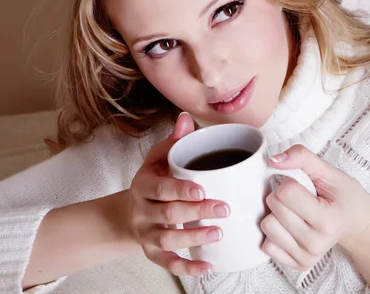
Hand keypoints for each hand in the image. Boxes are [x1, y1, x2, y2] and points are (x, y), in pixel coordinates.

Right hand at [125, 113, 230, 275]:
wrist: (129, 212)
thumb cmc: (153, 181)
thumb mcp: (158, 159)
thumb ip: (174, 142)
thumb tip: (186, 119)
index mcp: (142, 185)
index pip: (160, 188)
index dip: (180, 191)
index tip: (202, 190)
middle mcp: (141, 211)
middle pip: (167, 214)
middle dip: (196, 213)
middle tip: (223, 209)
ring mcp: (145, 234)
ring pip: (166, 240)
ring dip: (193, 238)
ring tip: (218, 232)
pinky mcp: (151, 253)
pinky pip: (167, 264)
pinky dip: (187, 268)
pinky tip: (208, 267)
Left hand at [260, 145, 369, 270]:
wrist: (356, 222)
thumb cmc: (343, 195)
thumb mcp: (329, 171)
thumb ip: (302, 158)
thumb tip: (273, 160)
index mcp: (327, 220)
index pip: (285, 192)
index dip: (291, 182)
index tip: (305, 187)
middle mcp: (316, 243)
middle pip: (274, 208)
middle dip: (282, 196)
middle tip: (301, 199)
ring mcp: (307, 257)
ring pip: (267, 227)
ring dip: (276, 214)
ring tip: (296, 212)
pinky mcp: (298, 265)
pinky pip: (267, 245)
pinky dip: (276, 232)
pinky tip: (292, 227)